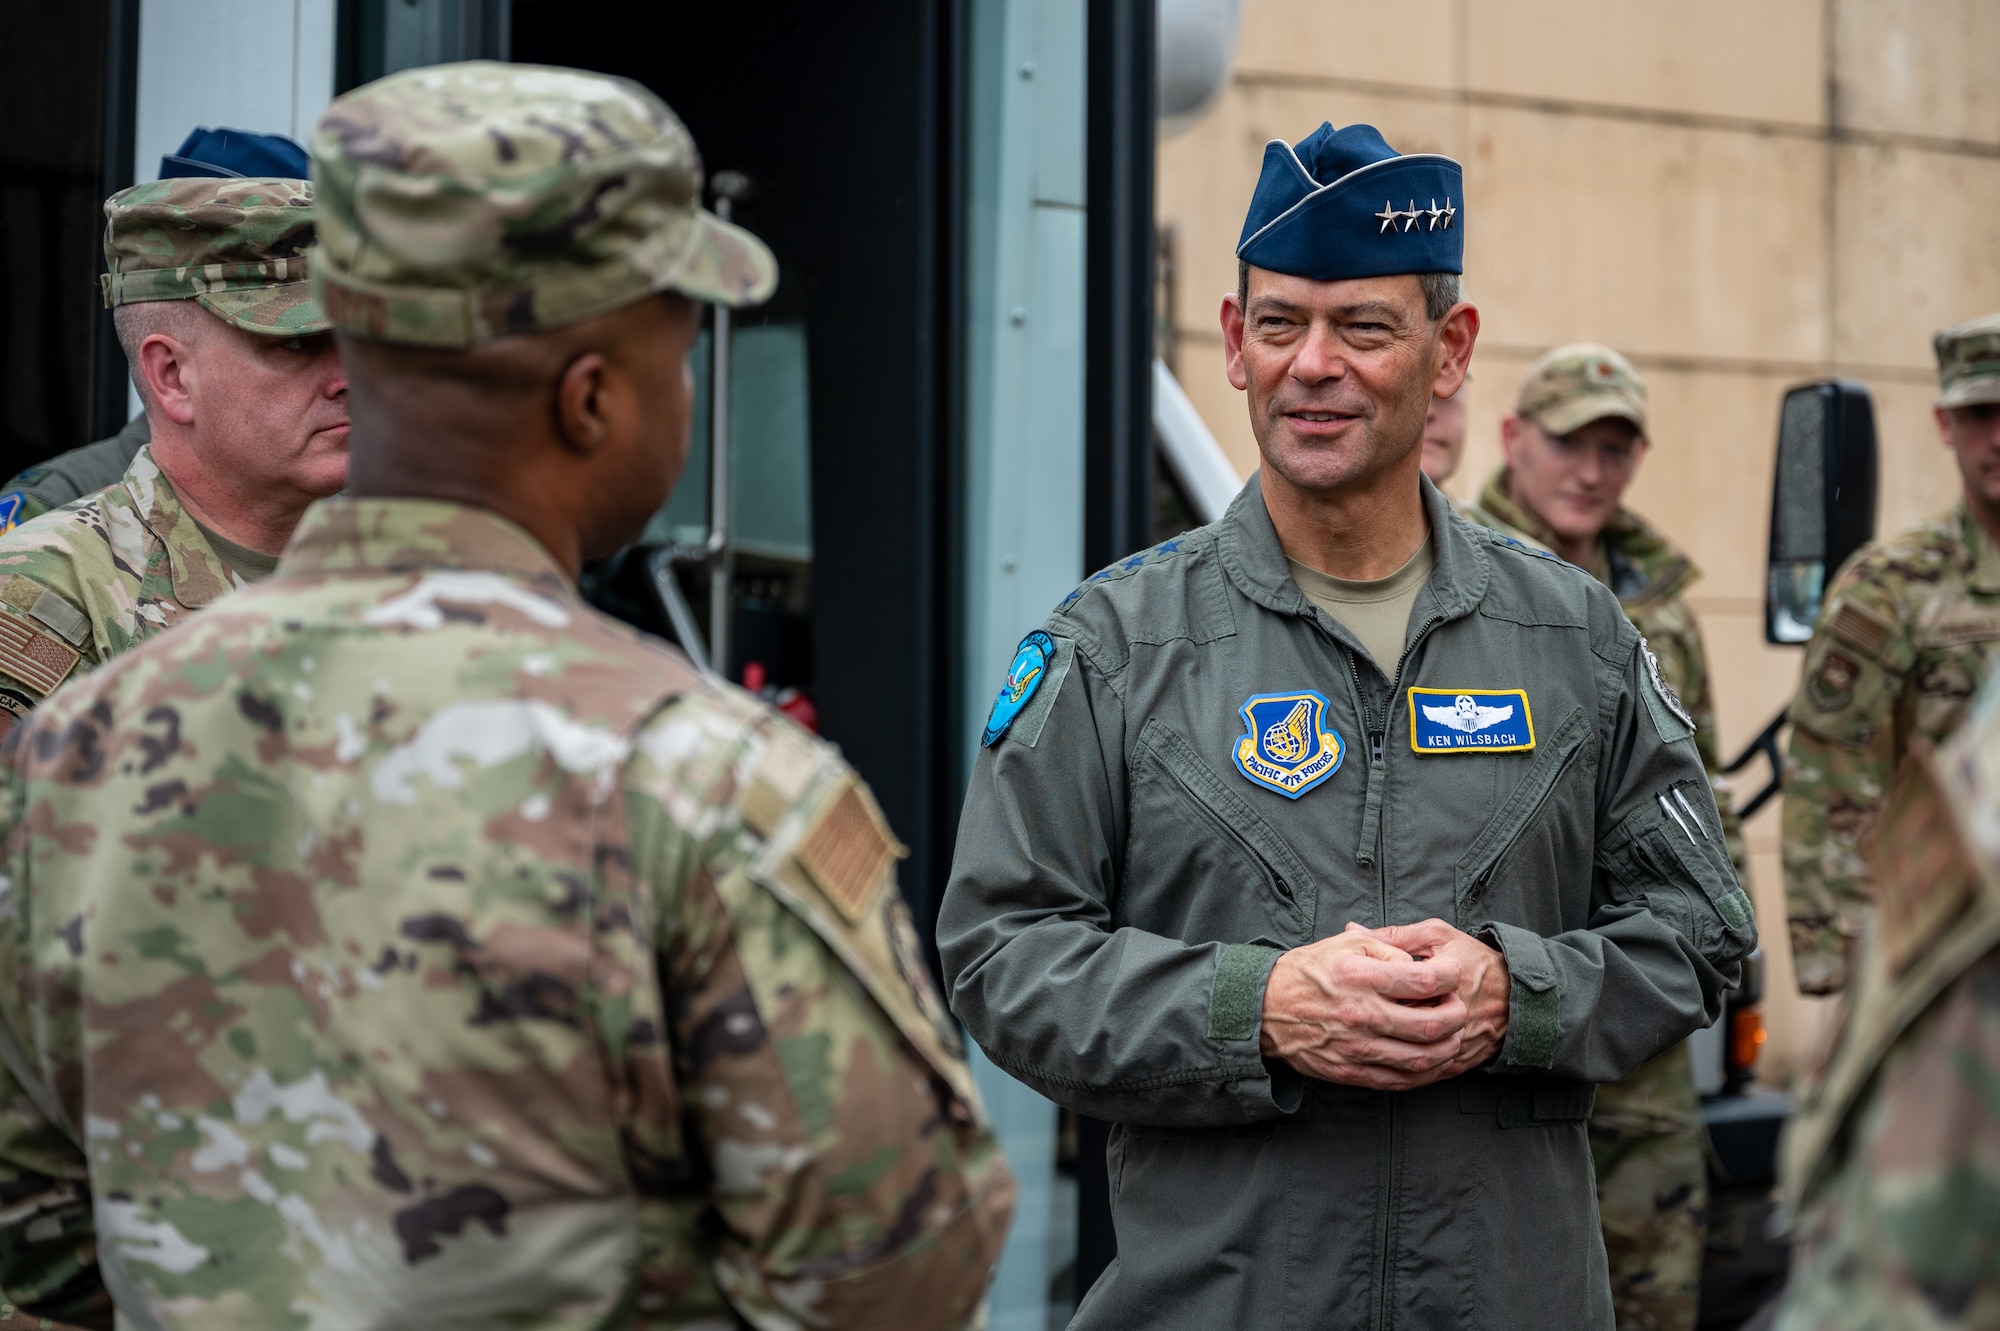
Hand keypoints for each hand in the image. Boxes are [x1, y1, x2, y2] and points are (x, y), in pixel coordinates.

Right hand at [1258, 927, 1469, 1089]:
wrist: (1266, 1008)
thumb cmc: (1308, 972)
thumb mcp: (1344, 944)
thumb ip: (1385, 948)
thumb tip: (1417, 964)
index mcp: (1360, 977)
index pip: (1424, 981)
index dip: (1449, 978)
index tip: (1453, 975)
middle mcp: (1361, 1014)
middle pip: (1431, 1025)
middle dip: (1457, 1016)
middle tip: (1459, 1008)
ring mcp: (1356, 1047)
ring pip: (1422, 1059)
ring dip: (1448, 1048)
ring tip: (1452, 1035)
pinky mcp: (1351, 1071)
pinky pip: (1400, 1081)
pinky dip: (1426, 1073)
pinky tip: (1433, 1060)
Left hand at [1368, 918, 1509, 1077]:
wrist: (1515, 993)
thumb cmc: (1472, 959)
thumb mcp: (1436, 937)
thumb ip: (1395, 936)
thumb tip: (1353, 929)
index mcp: (1442, 978)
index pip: (1396, 988)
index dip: (1374, 988)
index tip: (1362, 985)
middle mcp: (1449, 1015)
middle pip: (1400, 1024)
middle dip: (1377, 1020)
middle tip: (1362, 1012)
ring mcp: (1454, 1044)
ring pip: (1410, 1054)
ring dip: (1385, 1048)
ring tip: (1371, 1034)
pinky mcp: (1456, 1064)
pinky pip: (1423, 1075)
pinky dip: (1400, 1069)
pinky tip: (1381, 1057)